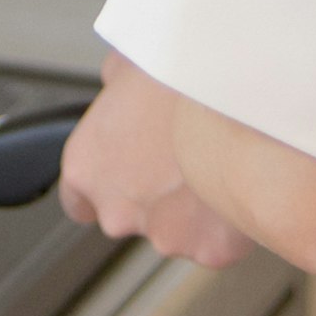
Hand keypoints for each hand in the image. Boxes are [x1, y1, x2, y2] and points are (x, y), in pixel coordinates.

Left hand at [57, 54, 252, 265]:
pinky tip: (237, 183)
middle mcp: (117, 210)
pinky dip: (228, 219)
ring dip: (191, 208)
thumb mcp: (129, 64)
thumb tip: (118, 83)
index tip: (123, 170)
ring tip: (215, 163)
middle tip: (182, 157)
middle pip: (129, 214)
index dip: (104, 182)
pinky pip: (217, 239)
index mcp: (87, 167)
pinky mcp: (208, 251)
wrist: (234, 105)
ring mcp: (163, 235)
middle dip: (154, 194)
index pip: (77, 200)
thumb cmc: (180, 80)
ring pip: (176, 229)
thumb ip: (114, 86)